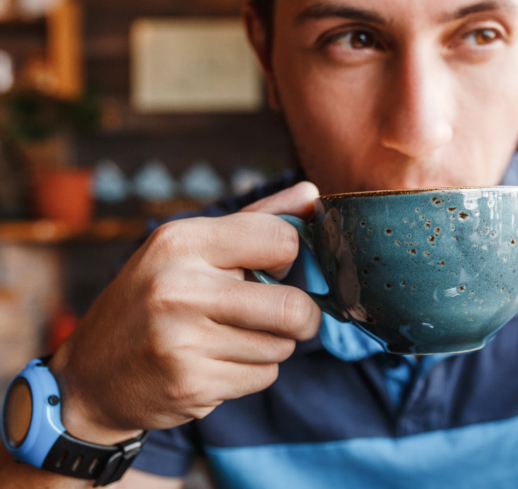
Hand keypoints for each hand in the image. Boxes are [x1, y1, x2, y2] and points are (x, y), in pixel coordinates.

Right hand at [48, 182, 321, 444]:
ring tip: (233, 338)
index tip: (276, 269)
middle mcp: (179, 288)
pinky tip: (218, 364)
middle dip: (302, 317)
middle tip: (289, 318)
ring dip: (271, 346)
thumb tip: (313, 194)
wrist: (93, 376)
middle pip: (294, 307)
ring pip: (282, 346)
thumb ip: (257, 220)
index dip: (291, 257)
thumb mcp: (192, 247)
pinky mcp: (191, 384)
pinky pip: (263, 376)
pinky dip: (253, 373)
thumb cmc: (154, 300)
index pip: (281, 239)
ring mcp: (183, 340)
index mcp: (182, 241)